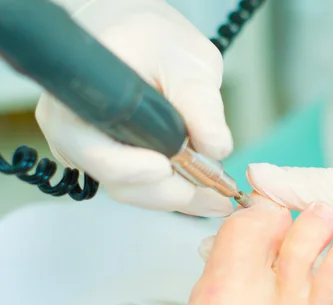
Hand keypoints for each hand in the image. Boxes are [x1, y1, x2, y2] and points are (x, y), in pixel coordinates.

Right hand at [36, 0, 232, 215]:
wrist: (137, 37)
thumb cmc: (153, 39)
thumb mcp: (187, 61)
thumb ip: (200, 102)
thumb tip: (216, 148)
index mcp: (81, 97)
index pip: (94, 148)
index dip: (129, 167)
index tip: (166, 168)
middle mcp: (72, 128)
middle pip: (115, 180)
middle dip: (168, 191)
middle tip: (215, 195)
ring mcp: (86, 148)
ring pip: (129, 189)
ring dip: (175, 195)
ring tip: (217, 196)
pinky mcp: (106, 160)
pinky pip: (136, 186)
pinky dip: (170, 190)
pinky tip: (201, 189)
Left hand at [246, 138, 332, 304]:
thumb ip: (300, 186)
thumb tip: (253, 179)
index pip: (319, 298)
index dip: (275, 267)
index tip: (238, 243)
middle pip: (326, 298)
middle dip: (286, 262)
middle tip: (244, 235)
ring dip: (308, 258)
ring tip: (271, 233)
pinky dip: (330, 259)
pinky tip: (308, 237)